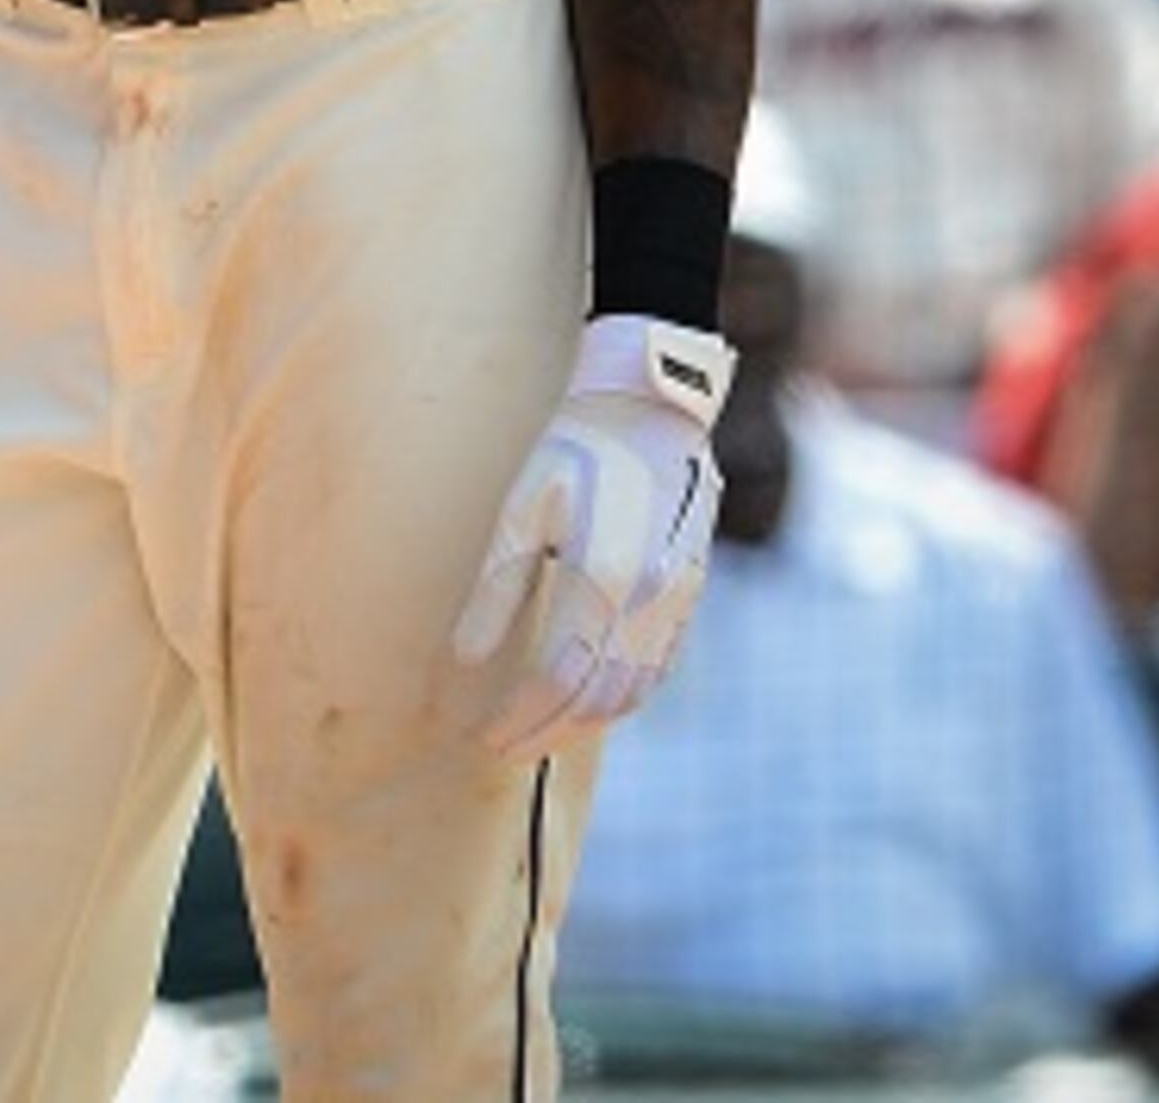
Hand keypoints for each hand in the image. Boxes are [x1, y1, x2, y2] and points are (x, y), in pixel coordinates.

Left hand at [450, 313, 734, 760]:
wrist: (652, 409)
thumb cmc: (574, 451)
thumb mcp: (521, 510)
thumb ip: (495, 589)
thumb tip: (467, 659)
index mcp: (601, 578)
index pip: (557, 679)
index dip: (521, 717)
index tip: (486, 737)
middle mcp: (648, 600)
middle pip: (597, 698)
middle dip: (548, 731)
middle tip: (506, 749)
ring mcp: (678, 601)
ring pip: (634, 691)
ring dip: (587, 722)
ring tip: (541, 733)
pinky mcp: (691, 593)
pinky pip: (658, 666)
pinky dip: (623, 696)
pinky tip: (592, 701)